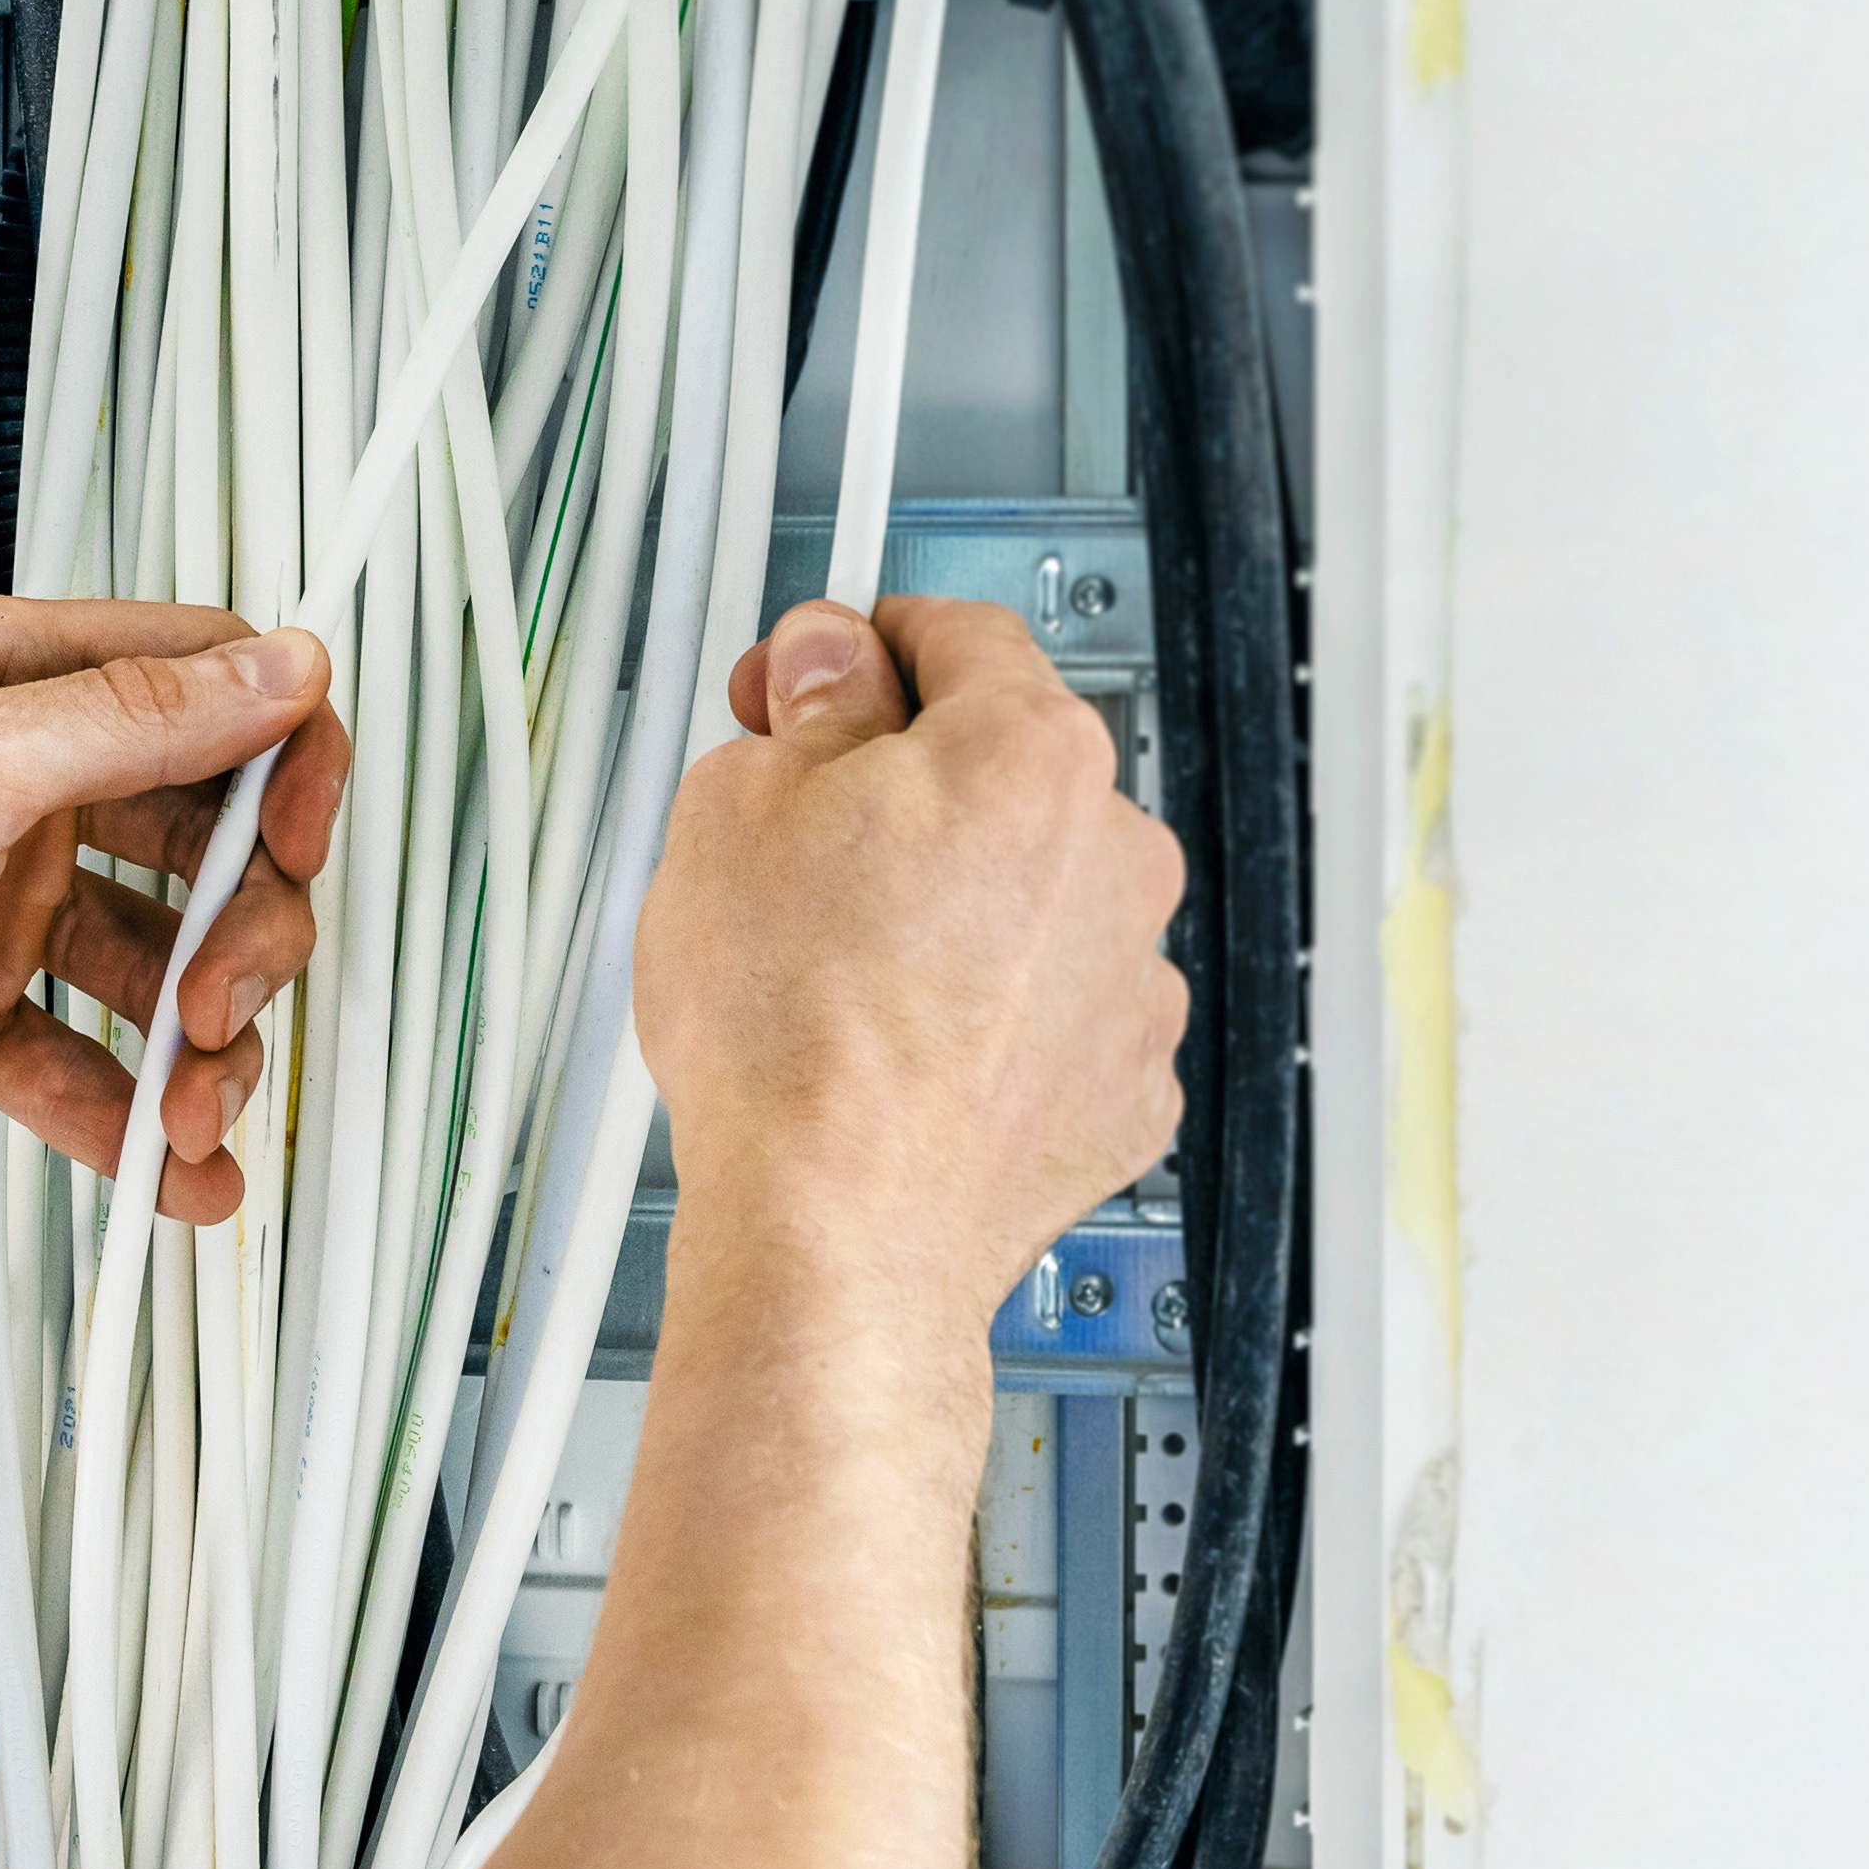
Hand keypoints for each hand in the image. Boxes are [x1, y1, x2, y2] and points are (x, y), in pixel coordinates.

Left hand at [0, 590, 344, 1223]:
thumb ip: (137, 717)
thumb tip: (276, 666)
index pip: (191, 678)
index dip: (274, 756)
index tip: (303, 839)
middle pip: (194, 834)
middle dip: (238, 930)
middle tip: (224, 1004)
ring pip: (153, 958)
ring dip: (195, 1044)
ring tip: (189, 1116)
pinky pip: (82, 1051)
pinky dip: (127, 1108)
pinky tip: (164, 1167)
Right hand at [628, 597, 1186, 1287]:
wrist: (840, 1233)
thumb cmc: (793, 1041)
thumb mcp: (737, 810)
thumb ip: (805, 712)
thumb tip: (828, 676)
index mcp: (1029, 755)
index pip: (960, 635)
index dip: (861, 649)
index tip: (816, 681)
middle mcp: (1113, 856)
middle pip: (1005, 773)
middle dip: (911, 790)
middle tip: (804, 841)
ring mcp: (1131, 978)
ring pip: (1033, 896)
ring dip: (958, 907)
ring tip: (846, 973)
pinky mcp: (1125, 1084)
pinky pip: (1055, 1009)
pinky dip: (992, 1014)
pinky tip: (904, 1045)